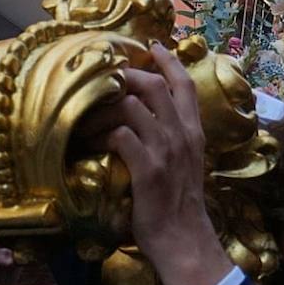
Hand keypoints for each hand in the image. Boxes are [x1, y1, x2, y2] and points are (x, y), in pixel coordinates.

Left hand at [83, 44, 232, 284]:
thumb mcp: (187, 161)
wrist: (183, 236)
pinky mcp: (146, 168)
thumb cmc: (181, 202)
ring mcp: (165, 149)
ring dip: (105, 108)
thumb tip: (151, 119)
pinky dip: (101, 134)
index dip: (168, 61)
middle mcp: (182, 134)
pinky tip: (90, 143)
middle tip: (107, 78)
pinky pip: (120, 135)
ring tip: (89, 115)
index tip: (153, 47)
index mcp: (194, 131)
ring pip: (132, 106)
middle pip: (154, 86)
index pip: (185, 84)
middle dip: (126, 76)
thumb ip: (174, 138)